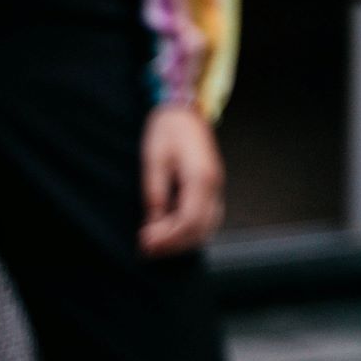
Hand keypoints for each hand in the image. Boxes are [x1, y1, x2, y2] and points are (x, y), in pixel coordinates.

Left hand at [140, 104, 224, 255]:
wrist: (183, 110)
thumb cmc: (166, 131)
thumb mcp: (153, 162)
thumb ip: (155, 195)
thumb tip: (153, 226)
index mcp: (201, 177)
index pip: (189, 220)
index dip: (167, 238)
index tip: (145, 244)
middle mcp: (214, 185)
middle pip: (199, 229)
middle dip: (173, 244)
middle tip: (147, 250)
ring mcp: (216, 186)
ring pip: (206, 227)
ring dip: (182, 241)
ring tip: (156, 245)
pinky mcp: (211, 187)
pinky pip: (207, 217)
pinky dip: (190, 231)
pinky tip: (170, 234)